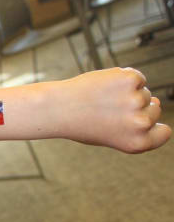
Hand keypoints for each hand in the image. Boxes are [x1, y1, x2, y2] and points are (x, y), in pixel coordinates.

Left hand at [55, 67, 170, 152]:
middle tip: (108, 111)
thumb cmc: (81, 123)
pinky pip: (137, 77)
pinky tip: (104, 87)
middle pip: (155, 109)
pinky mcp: (131, 80)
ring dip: (127, 93)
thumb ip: (135, 126)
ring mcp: (137, 100)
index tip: (137, 122)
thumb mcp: (110, 136)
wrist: (58, 108)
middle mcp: (141, 124)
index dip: (153, 126)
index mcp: (138, 143)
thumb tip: (156, 103)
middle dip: (138, 106)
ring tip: (102, 100)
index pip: (164, 133)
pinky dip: (123, 78)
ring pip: (144, 92)